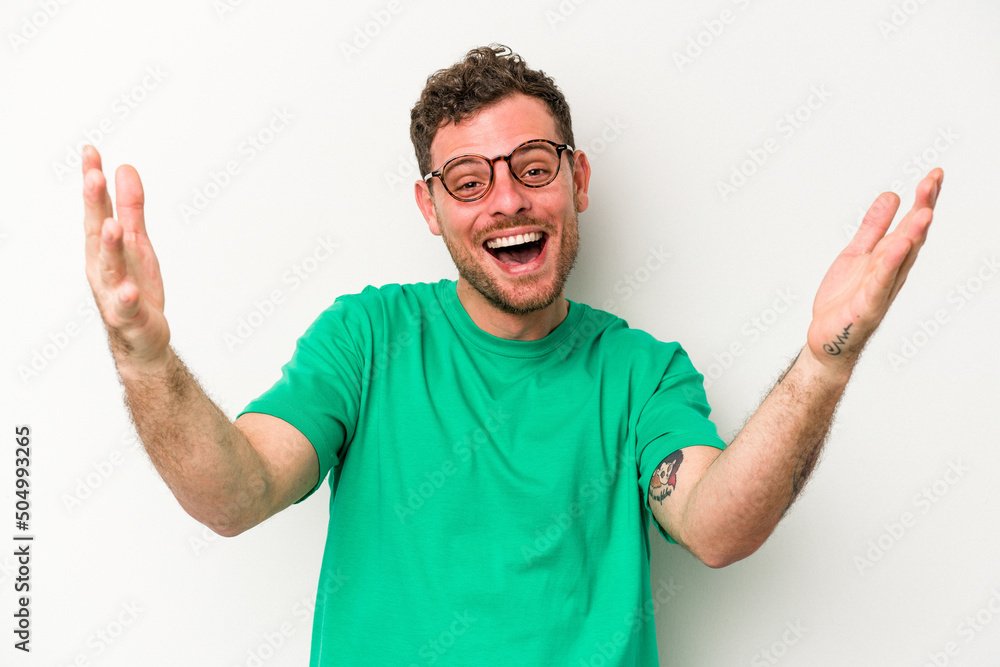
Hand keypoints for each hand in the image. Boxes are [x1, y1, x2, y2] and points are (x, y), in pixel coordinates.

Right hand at [82, 145, 169, 368]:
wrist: (142, 338)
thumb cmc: (135, 287)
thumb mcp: (137, 242)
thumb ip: (130, 208)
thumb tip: (125, 169)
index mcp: (103, 247)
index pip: (96, 208)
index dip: (92, 181)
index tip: (91, 152)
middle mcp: (102, 267)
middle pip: (97, 233)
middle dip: (94, 205)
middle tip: (94, 177)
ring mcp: (113, 292)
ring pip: (109, 268)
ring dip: (110, 247)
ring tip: (113, 226)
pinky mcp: (129, 316)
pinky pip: (126, 307)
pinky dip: (127, 298)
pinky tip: (130, 289)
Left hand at [805, 168, 943, 371]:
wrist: (827, 338)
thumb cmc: (845, 299)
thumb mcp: (857, 253)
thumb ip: (873, 227)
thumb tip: (892, 196)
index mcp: (890, 256)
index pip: (911, 223)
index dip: (923, 199)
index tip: (934, 174)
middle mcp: (892, 270)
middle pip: (912, 235)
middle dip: (923, 207)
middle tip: (933, 180)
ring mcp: (882, 288)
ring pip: (901, 257)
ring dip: (913, 234)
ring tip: (924, 211)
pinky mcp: (869, 304)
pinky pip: (881, 281)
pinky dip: (891, 263)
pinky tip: (898, 246)